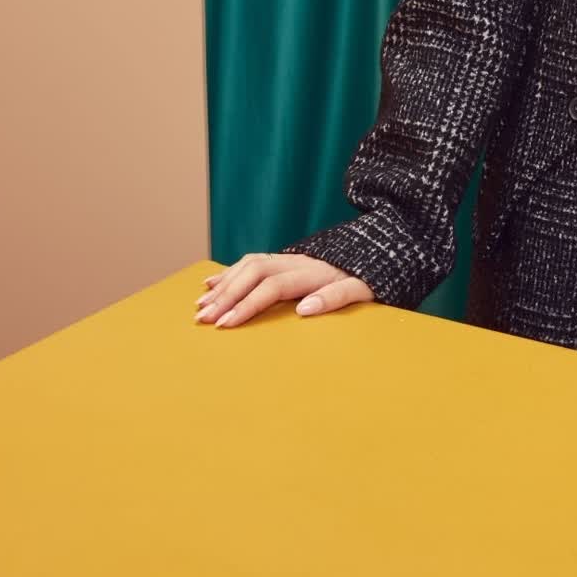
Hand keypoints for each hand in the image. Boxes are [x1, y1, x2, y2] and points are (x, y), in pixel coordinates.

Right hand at [193, 253, 374, 328]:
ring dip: (222, 285)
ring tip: (200, 305)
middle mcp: (296, 261)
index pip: (271, 287)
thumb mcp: (362, 290)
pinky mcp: (285, 260)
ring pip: (247, 266)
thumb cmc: (369, 277)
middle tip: (202, 319)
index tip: (225, 325)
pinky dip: (229, 273)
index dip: (247, 305)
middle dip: (225, 296)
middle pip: (252, 272)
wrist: (377, 250)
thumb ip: (336, 298)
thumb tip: (304, 309)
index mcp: (312, 272)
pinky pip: (251, 262)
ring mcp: (289, 258)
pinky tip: (211, 285)